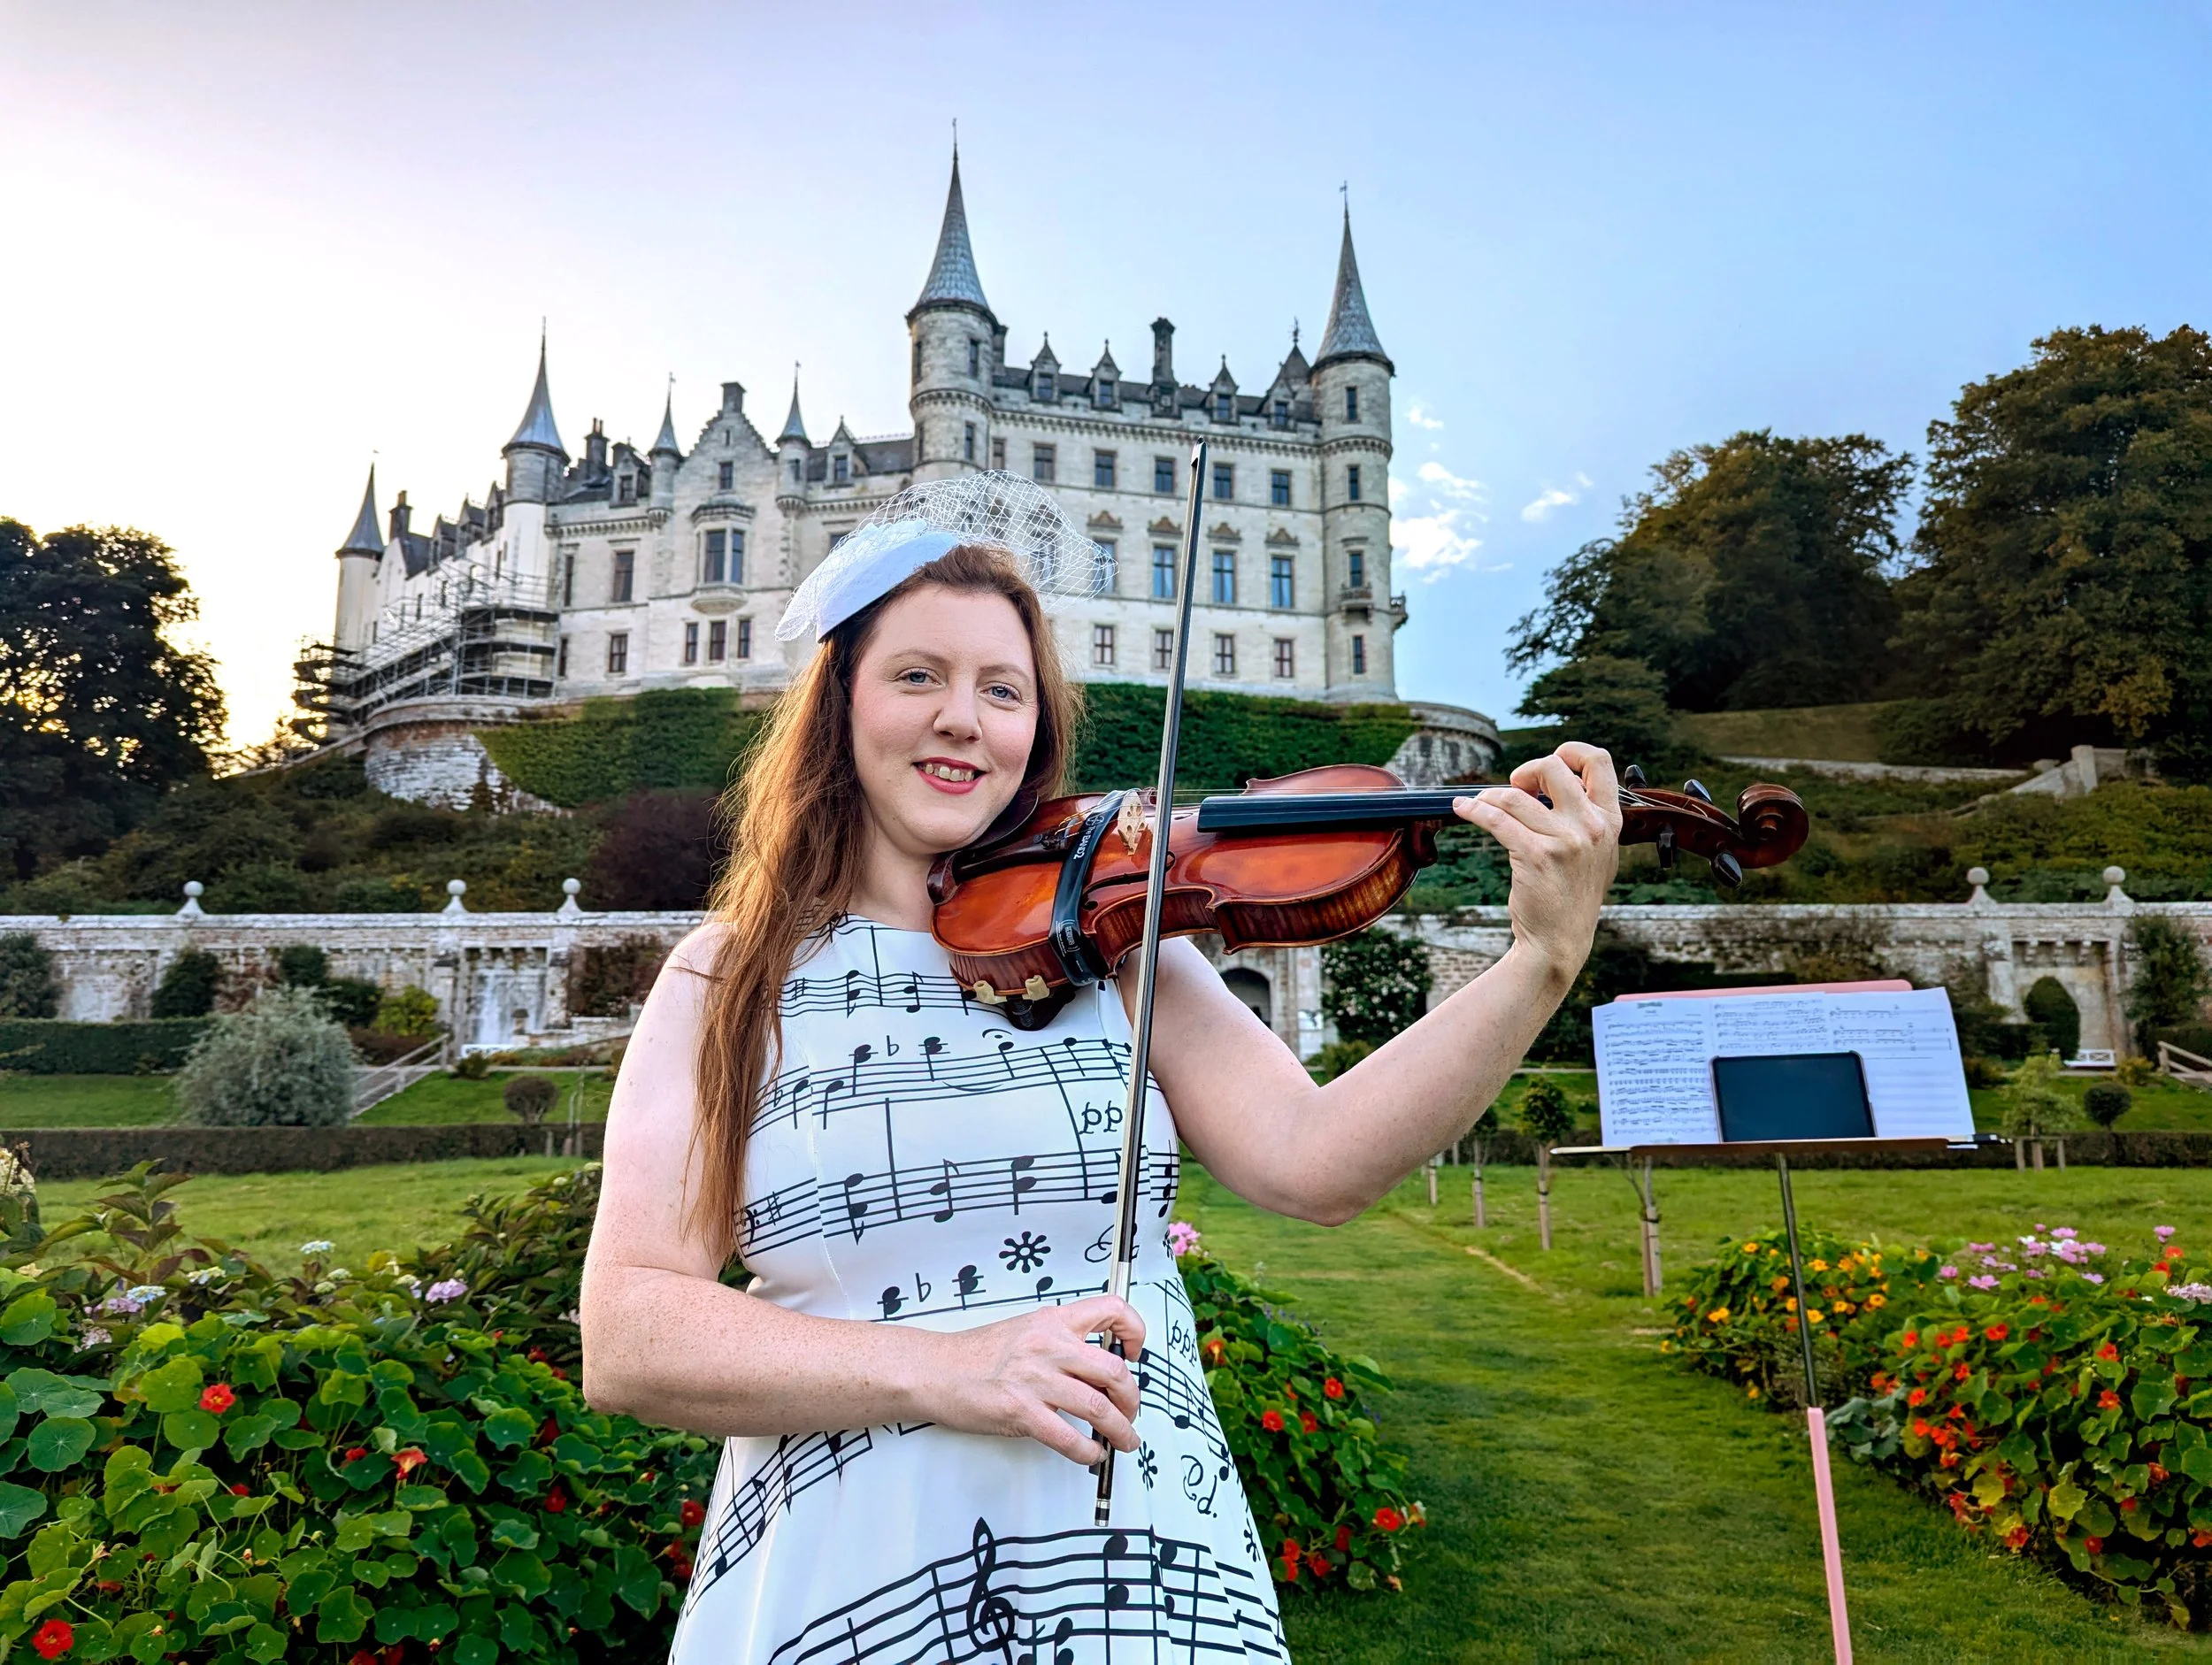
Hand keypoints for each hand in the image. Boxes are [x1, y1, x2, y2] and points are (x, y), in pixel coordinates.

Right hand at [916, 1295, 1146, 1464]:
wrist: (934, 1370)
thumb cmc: (974, 1354)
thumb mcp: (1024, 1330)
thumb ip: (1060, 1341)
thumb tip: (1095, 1367)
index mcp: (1053, 1321)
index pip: (1112, 1309)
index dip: (1136, 1331)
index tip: (1137, 1354)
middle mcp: (1049, 1345)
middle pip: (1115, 1371)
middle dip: (1133, 1399)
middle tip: (1131, 1413)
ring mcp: (1036, 1379)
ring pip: (1099, 1409)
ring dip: (1120, 1432)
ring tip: (1124, 1441)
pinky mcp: (1021, 1412)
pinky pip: (1069, 1438)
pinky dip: (1088, 1451)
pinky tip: (1090, 1454)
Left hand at [1453, 741, 1620, 980]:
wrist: (1560, 940)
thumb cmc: (1572, 894)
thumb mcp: (1598, 853)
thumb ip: (1588, 816)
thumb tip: (1562, 779)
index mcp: (1610, 820)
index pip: (1599, 761)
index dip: (1570, 752)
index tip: (1548, 766)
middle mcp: (1592, 827)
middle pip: (1552, 767)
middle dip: (1525, 772)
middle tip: (1514, 790)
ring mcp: (1565, 842)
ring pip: (1514, 795)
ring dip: (1490, 796)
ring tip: (1482, 804)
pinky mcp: (1535, 857)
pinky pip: (1496, 819)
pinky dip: (1474, 810)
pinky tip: (1463, 809)